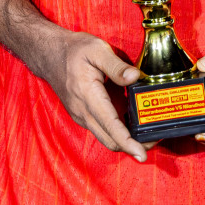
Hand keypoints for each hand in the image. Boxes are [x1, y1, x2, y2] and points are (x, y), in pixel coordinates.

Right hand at [36, 30, 149, 161]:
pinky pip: (102, 129)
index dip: (128, 143)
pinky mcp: (83, 115)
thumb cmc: (74, 51)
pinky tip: (131, 120)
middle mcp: (84, 112)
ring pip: (106, 137)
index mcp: (89, 96)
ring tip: (147, 132)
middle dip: (133, 145)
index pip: (111, 126)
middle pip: (111, 140)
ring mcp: (82, 116)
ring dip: (126, 140)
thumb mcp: (97, 50)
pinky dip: (117, 131)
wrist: (49, 54)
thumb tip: (136, 77)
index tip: (142, 154)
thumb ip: (117, 66)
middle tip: (155, 139)